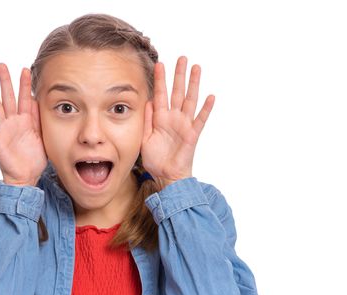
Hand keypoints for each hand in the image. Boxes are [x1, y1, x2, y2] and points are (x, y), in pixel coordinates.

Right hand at [0, 63, 47, 185]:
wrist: (27, 176)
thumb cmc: (35, 158)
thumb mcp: (42, 136)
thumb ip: (40, 120)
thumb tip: (40, 101)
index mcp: (26, 120)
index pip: (25, 98)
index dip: (24, 84)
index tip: (25, 69)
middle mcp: (13, 122)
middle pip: (8, 97)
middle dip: (6, 81)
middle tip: (2, 65)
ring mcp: (3, 129)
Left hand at [140, 56, 214, 188]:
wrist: (166, 176)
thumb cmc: (155, 159)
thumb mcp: (145, 138)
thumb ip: (147, 120)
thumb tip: (147, 101)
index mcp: (160, 118)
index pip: (160, 94)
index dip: (160, 80)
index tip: (160, 64)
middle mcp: (174, 118)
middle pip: (177, 92)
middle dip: (179, 75)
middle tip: (182, 58)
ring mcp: (184, 125)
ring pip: (190, 100)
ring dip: (194, 84)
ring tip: (197, 68)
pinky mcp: (192, 134)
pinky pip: (200, 120)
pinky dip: (206, 109)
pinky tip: (210, 96)